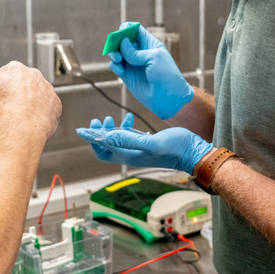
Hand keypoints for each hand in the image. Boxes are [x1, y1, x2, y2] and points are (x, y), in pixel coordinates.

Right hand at [0, 61, 60, 137]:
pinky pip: (48, 109)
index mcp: (15, 69)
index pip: (6, 75)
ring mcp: (48, 90)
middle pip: (23, 85)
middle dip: (16, 95)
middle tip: (7, 110)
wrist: (20, 129)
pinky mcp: (56, 104)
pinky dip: (41, 115)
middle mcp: (34, 75)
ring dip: (30, 105)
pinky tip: (31, 123)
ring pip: (37, 96)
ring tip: (20, 119)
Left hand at [76, 113, 211, 174]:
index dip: (90, 139)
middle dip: (98, 133)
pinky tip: (129, 118)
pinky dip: (124, 127)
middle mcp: (130, 154)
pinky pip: (128, 136)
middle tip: (96, 120)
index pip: (102, 149)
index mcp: (129, 155)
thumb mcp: (151, 142)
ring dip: (110, 129)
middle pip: (105, 146)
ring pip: (115, 140)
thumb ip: (129, 140)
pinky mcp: (145, 144)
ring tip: (109, 118)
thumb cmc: (176, 148)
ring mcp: (138, 150)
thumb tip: (107, 137)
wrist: (194, 152)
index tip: (81, 129)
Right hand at [108, 22, 192, 119]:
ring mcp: (132, 63)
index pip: (134, 29)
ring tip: (118, 59)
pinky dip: (114, 65)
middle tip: (116, 46)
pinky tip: (121, 71)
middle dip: (116, 40)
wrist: (168, 97)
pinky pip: (115, 65)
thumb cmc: (167, 75)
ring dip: (113, 53)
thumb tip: (122, 43)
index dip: (126, 28)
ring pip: (116, 52)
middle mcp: (139, 51)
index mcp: (149, 43)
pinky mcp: (126, 74)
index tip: (123, 32)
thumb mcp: (154, 58)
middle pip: (122, 39)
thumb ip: (136, 52)